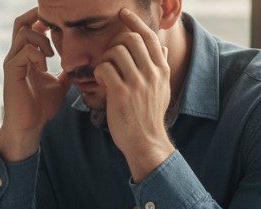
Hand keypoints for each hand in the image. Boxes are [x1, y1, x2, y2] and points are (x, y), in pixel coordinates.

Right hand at [0, 6, 71, 161]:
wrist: (30, 127)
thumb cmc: (41, 109)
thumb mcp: (59, 85)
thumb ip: (66, 72)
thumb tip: (80, 65)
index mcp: (26, 57)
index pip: (30, 26)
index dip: (43, 20)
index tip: (59, 25)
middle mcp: (16, 56)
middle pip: (20, 22)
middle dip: (37, 18)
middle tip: (54, 25)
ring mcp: (12, 63)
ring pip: (23, 32)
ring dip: (42, 39)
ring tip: (52, 54)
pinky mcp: (12, 72)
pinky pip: (25, 51)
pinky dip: (38, 54)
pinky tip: (45, 66)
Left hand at [94, 8, 174, 181]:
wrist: (146, 142)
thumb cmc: (149, 117)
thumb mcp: (162, 90)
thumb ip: (160, 68)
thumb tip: (162, 49)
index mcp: (161, 69)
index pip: (149, 36)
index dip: (134, 22)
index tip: (123, 13)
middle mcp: (152, 72)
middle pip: (130, 39)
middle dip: (114, 42)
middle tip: (108, 56)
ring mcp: (137, 83)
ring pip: (116, 51)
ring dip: (105, 58)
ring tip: (105, 72)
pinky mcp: (121, 93)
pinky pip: (105, 69)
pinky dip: (98, 72)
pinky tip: (100, 82)